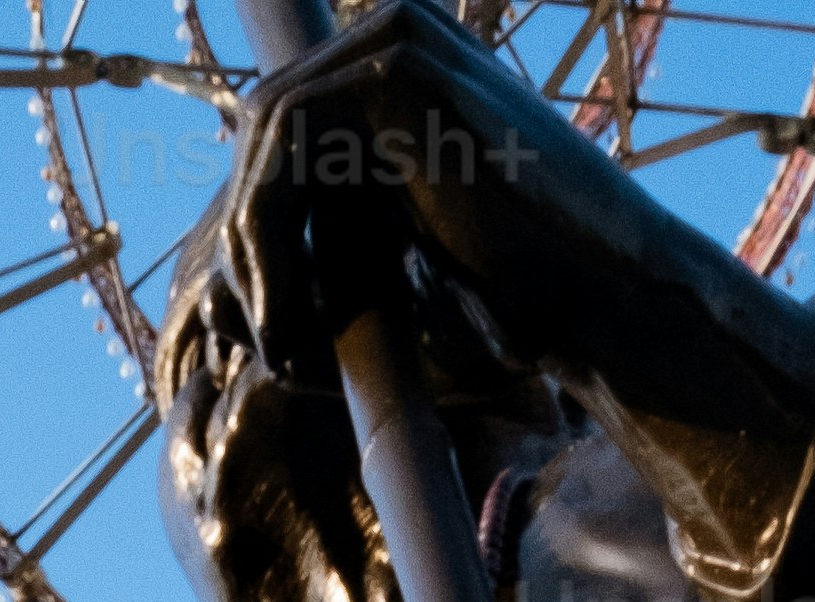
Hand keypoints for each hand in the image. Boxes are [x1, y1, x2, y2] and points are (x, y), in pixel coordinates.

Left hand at [194, 1, 632, 394]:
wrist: (605, 298)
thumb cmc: (516, 302)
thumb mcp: (391, 275)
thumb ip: (314, 266)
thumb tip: (209, 311)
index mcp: (394, 74)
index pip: (277, 141)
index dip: (258, 243)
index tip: (276, 337)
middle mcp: (391, 35)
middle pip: (259, 134)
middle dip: (249, 252)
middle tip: (276, 352)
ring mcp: (396, 38)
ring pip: (262, 143)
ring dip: (256, 261)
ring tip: (288, 353)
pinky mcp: (399, 68)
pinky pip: (285, 152)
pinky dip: (270, 247)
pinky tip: (293, 324)